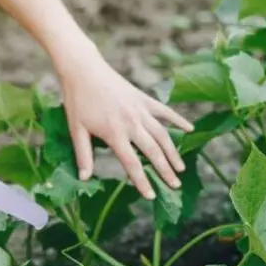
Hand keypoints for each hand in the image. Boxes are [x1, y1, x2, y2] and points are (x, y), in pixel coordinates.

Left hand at [57, 52, 193, 199]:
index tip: (151, 196)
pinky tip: (190, 129)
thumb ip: (83, 155)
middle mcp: (132, 123)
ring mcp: (140, 110)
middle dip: (165, 171)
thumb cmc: (77, 101)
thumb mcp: (76, 130)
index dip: (142, 182)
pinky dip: (178, 120)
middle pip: (153, 152)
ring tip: (181, 168)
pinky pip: (165, 111)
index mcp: (114, 133)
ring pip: (163, 134)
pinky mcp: (144, 99)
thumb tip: (84, 178)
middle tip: (175, 186)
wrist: (83, 70)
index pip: (132, 163)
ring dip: (173, 152)